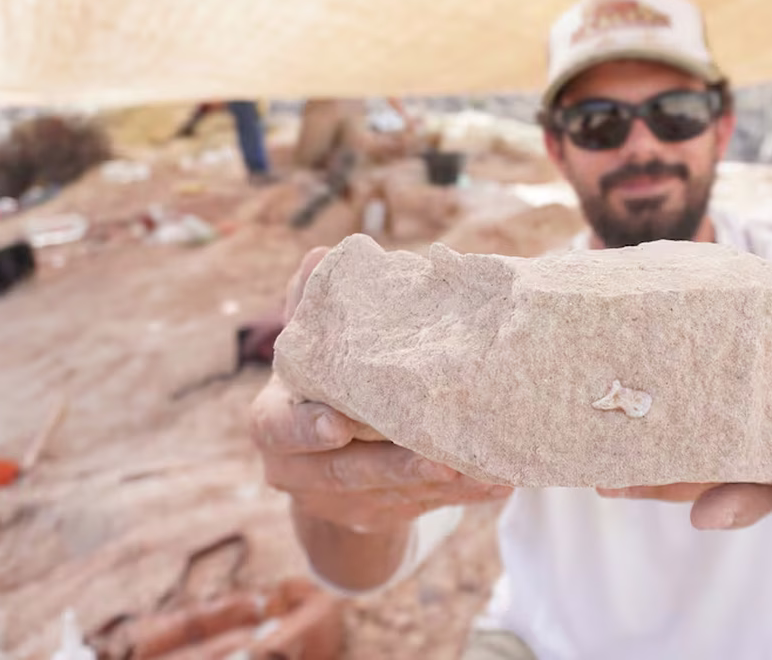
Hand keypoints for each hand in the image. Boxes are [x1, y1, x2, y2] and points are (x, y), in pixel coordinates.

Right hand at [250, 248, 511, 533]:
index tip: (341, 424)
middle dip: (396, 465)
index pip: (281, 429)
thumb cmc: (322, 387)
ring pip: (393, 495)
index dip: (307, 428)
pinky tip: (498, 480)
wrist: (322, 464)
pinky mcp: (378, 517)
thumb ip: (316, 309)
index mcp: (273, 425)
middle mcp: (299, 471)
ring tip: (488, 466)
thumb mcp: (312, 352)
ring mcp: (339, 501)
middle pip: (347, 471)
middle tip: (441, 456)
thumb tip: (325, 254)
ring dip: (443, 484)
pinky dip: (461, 496)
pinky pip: (423, 508)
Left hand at [600, 244, 771, 530]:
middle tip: (704, 517)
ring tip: (616, 483)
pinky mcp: (717, 458)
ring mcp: (753, 466)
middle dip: (738, 503)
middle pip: (768, 491)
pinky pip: (683, 469)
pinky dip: (647, 471)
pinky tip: (602, 466)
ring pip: (712, 484)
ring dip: (666, 489)